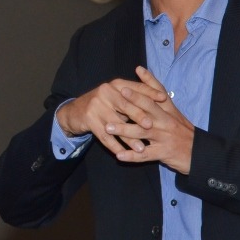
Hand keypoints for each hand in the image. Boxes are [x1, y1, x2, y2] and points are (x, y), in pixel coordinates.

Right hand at [58, 66, 194, 172]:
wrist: (75, 112)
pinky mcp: (88, 120)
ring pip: (116, 124)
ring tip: (140, 148)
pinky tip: (122, 155)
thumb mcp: (118, 96)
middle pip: (125, 105)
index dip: (150, 92)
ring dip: (128, 138)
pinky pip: (104, 136)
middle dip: (139, 116)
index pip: (135, 87)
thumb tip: (163, 97)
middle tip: (151, 126)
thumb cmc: (104, 104)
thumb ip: (136, 95)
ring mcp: (95, 106)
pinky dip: (114, 146)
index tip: (164, 98)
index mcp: (116, 84)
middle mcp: (105, 92)